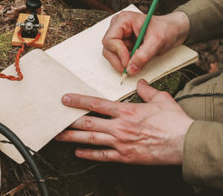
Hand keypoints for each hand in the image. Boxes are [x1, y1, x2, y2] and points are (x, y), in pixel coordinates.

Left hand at [56, 79, 192, 164]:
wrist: (185, 143)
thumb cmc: (174, 121)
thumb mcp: (161, 99)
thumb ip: (147, 91)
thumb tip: (140, 82)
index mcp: (126, 111)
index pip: (96, 104)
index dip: (78, 101)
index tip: (65, 99)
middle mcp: (119, 126)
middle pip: (88, 123)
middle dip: (69, 120)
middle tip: (55, 118)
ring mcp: (120, 142)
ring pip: (91, 139)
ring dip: (72, 137)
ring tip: (58, 136)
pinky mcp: (125, 156)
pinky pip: (102, 156)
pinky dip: (88, 154)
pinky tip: (77, 152)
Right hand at [102, 11, 189, 75]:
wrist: (173, 30)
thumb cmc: (166, 29)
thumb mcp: (157, 42)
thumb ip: (143, 56)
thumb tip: (131, 69)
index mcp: (123, 20)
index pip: (109, 40)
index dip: (118, 53)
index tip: (128, 62)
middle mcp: (118, 27)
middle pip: (108, 48)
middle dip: (118, 60)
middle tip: (129, 68)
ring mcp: (119, 35)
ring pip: (111, 54)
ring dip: (122, 62)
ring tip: (135, 63)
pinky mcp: (122, 44)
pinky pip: (117, 57)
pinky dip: (125, 62)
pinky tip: (135, 61)